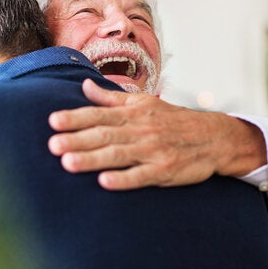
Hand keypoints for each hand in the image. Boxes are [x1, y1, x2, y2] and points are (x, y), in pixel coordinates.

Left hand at [48, 79, 265, 190]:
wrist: (215, 137)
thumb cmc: (174, 121)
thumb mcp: (145, 104)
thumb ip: (112, 98)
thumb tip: (84, 86)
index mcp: (134, 113)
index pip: (100, 114)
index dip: (76, 118)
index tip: (53, 121)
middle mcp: (141, 130)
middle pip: (104, 135)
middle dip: (77, 139)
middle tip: (52, 144)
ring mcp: (153, 150)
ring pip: (118, 155)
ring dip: (92, 159)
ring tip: (68, 163)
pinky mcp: (165, 170)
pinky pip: (142, 176)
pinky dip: (123, 179)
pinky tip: (105, 182)